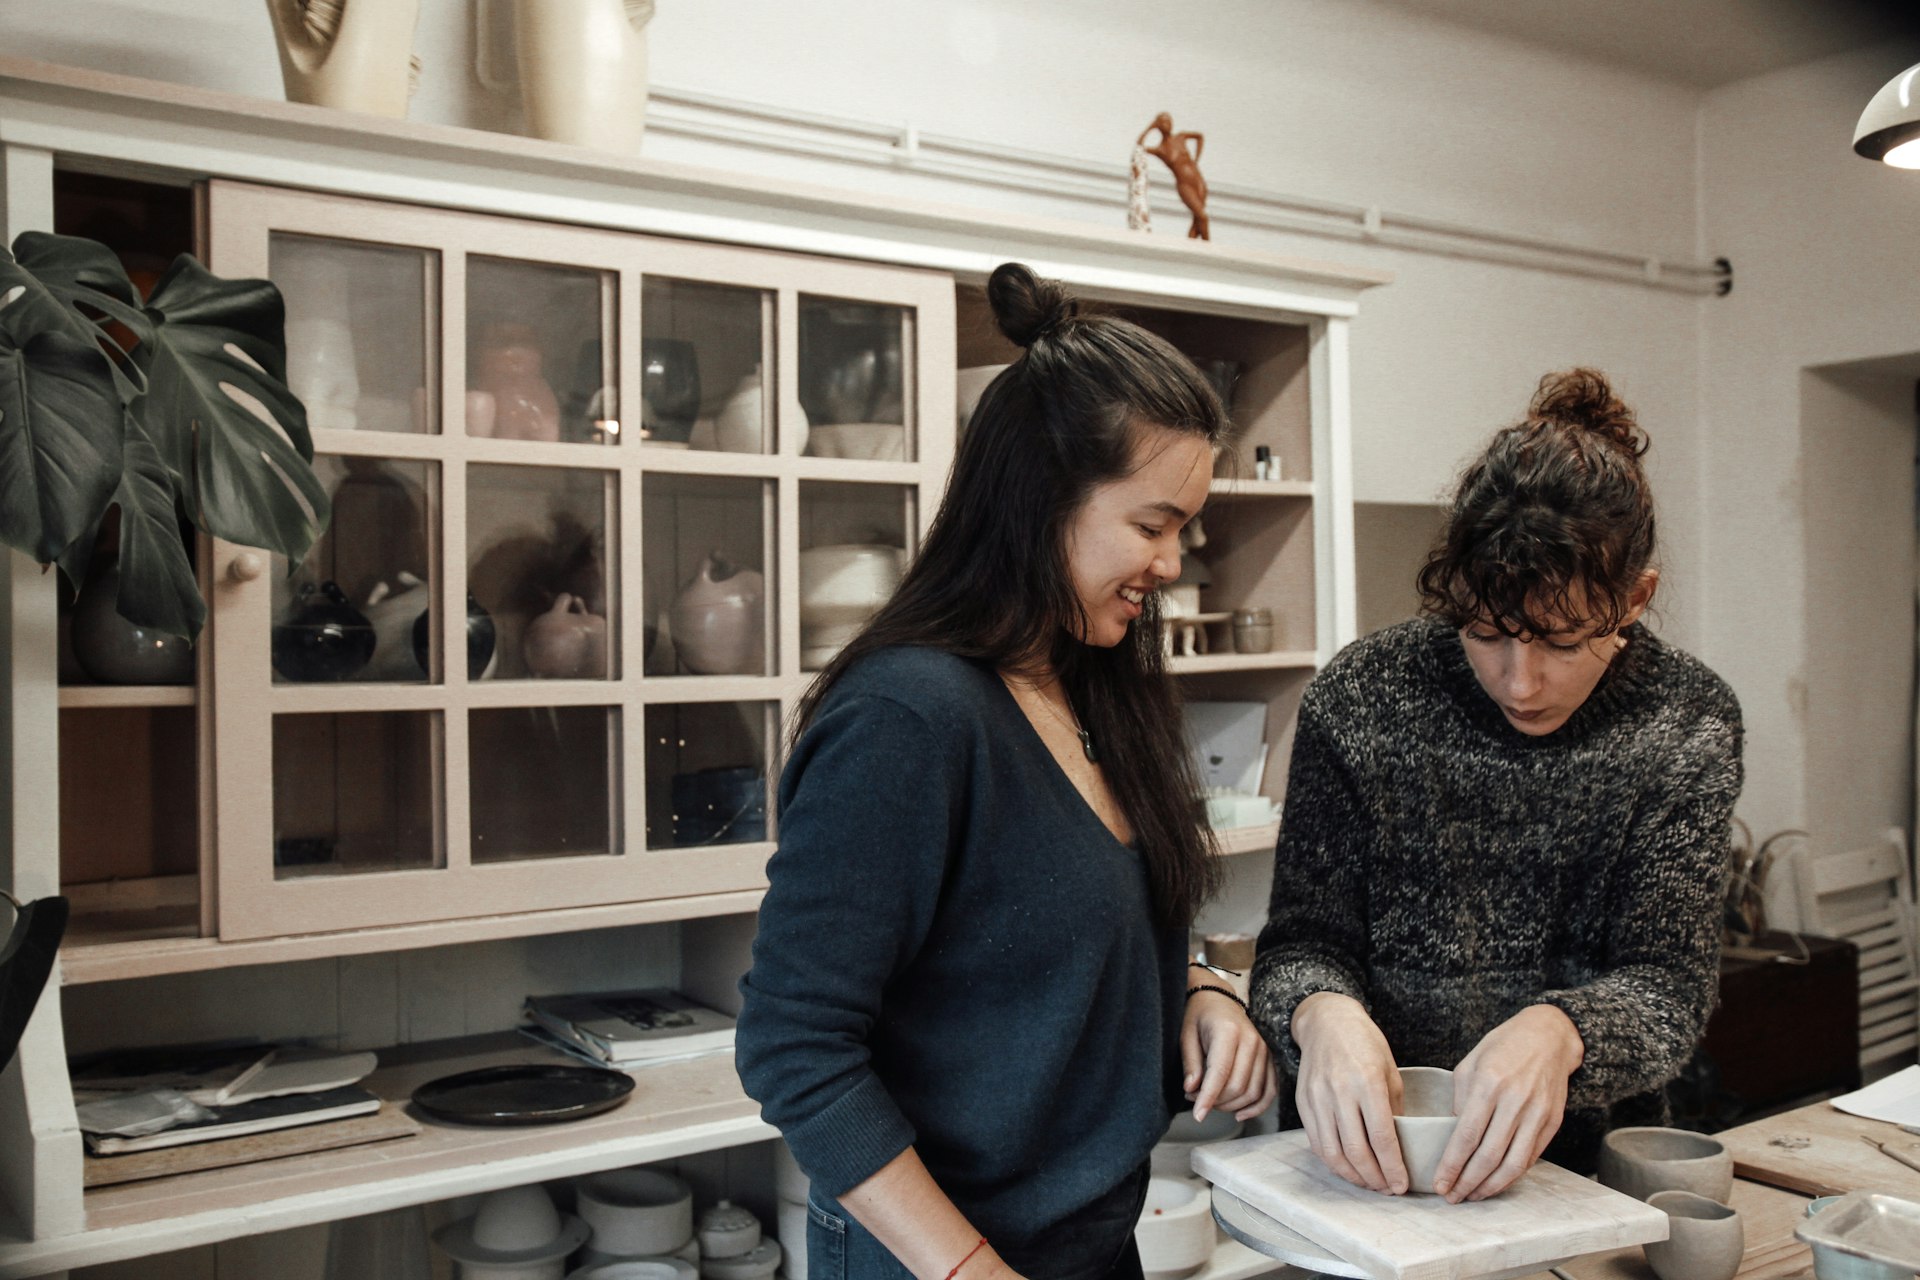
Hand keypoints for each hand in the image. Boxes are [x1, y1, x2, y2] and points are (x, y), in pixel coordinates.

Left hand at [1181, 989, 1276, 1122]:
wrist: (1218, 1000)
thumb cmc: (1199, 1016)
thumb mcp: (1186, 1035)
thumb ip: (1190, 1064)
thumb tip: (1192, 1091)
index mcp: (1228, 1031)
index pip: (1220, 1073)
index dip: (1208, 1098)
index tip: (1198, 1115)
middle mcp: (1251, 1041)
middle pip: (1238, 1087)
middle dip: (1216, 1102)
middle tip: (1194, 1098)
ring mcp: (1264, 1050)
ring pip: (1253, 1092)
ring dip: (1231, 1106)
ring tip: (1210, 1101)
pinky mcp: (1269, 1058)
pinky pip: (1269, 1090)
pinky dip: (1257, 1107)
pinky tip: (1239, 1114)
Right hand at [1291, 992, 1406, 1194]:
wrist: (1326, 1021)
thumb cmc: (1364, 1042)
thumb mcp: (1390, 1070)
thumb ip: (1394, 1108)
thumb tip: (1400, 1145)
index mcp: (1367, 1082)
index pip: (1381, 1136)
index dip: (1392, 1167)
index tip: (1401, 1185)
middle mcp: (1339, 1091)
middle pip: (1355, 1150)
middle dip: (1374, 1178)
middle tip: (1387, 1189)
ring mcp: (1317, 1097)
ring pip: (1332, 1152)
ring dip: (1352, 1175)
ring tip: (1369, 1184)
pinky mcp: (1303, 1101)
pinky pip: (1316, 1142)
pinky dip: (1333, 1161)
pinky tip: (1347, 1167)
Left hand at [1433, 1004, 1583, 1202]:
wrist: (1548, 1036)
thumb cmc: (1502, 1047)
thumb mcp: (1470, 1064)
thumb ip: (1460, 1100)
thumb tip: (1453, 1137)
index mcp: (1489, 1084)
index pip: (1467, 1136)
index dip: (1452, 1165)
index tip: (1439, 1183)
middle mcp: (1515, 1101)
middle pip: (1489, 1156)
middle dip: (1467, 1182)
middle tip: (1452, 1197)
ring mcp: (1538, 1113)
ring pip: (1513, 1164)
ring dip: (1490, 1186)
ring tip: (1472, 1196)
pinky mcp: (1552, 1122)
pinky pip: (1530, 1157)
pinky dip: (1511, 1175)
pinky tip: (1495, 1182)